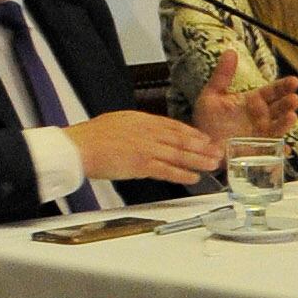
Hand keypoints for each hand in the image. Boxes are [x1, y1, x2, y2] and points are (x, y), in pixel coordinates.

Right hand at [69, 109, 224, 186]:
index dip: (193, 133)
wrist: (78, 147)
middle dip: (203, 146)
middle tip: (219, 151)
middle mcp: (148, 132)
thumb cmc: (92, 137)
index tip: (205, 138)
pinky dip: (182, 174)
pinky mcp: (141, 164)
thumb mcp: (119, 121)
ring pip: (179, 154)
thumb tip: (149, 131)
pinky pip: (167, 170)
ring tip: (213, 165)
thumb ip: (137, 126)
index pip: (174, 126)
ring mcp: (146, 148)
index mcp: (142, 120)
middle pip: (182, 139)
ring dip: (199, 160)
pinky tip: (194, 177)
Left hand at [185, 46, 297, 144]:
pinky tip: (285, 150)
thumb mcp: (212, 95)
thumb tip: (230, 51)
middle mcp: (262, 117)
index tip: (294, 82)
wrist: (200, 144)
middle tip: (294, 99)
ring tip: (292, 117)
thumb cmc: (207, 119)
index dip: (284, 86)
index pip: (273, 91)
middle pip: (280, 108)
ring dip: (286, 123)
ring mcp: (262, 134)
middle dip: (289, 104)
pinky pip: (272, 151)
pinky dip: (280, 151)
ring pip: (279, 127)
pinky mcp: (259, 151)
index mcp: (254, 101)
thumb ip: (222, 75)